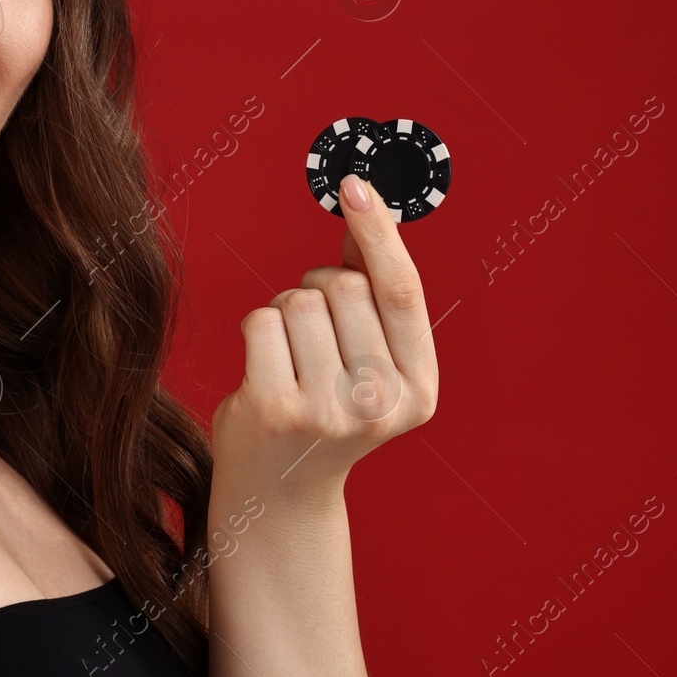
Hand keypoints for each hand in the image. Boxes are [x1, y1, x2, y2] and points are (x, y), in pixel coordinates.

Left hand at [211, 173, 438, 499]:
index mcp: (419, 390)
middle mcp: (381, 404)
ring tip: (290, 355)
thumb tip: (365, 208)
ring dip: (286, 309)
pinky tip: (263, 370)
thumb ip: (374, 290)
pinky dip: (257, 329)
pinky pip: (262, 320)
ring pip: (300, 298)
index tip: (355, 184)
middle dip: (321, 286)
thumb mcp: (366, 358)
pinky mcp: (276, 410)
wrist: (278, 492)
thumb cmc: (323, 407)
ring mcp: (328, 410)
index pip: (402, 292)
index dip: (380, 232)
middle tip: (313, 331)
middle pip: (345, 285)